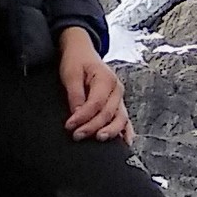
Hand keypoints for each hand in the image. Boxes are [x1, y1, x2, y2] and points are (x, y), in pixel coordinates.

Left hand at [59, 27, 130, 142]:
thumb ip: (75, 94)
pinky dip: (126, 132)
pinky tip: (125, 143)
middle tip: (77, 136)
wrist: (82, 52)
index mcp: (106, 79)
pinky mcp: (118, 104)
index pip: (96, 103)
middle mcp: (117, 89)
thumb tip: (77, 114)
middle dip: (93, 127)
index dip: (83, 116)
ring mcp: (119, 98)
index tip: (70, 125)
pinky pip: (125, 120)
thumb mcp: (71, 74)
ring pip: (120, 119)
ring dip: (111, 132)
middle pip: (108, 113)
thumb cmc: (76, 61)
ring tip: (99, 139)